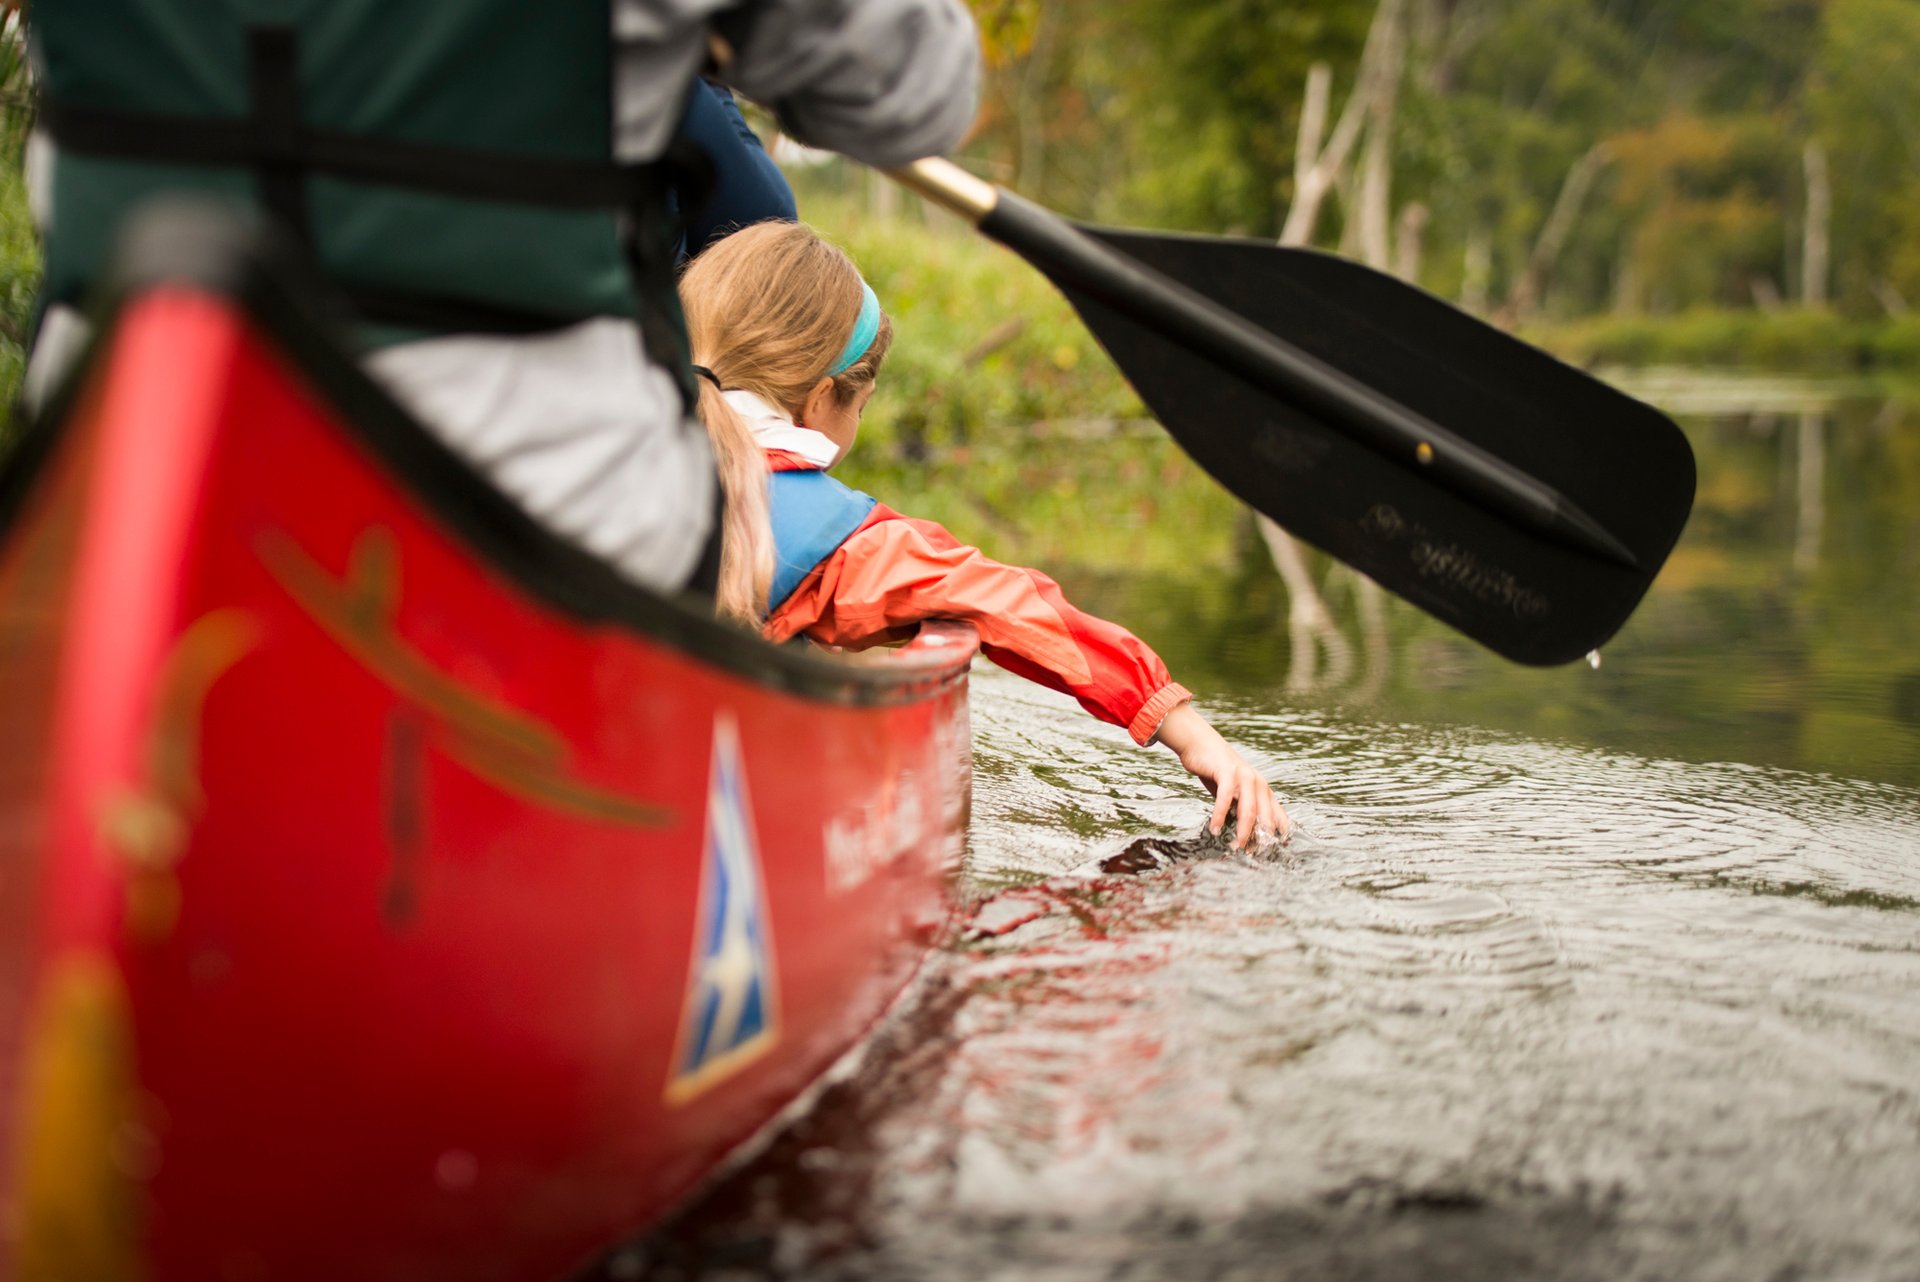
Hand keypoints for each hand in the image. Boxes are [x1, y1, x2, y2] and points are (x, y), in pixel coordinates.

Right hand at [1152, 702, 1289, 849]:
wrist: (1200, 744)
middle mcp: (1258, 782)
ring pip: (1249, 809)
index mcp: (1262, 788)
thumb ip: (1241, 808)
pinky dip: (1220, 815)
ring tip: (1235, 847)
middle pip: (1265, 816)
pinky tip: (1215, 829)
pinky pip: (1226, 798)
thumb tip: (1246, 836)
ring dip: (1243, 830)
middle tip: (1251, 855)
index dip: (1277, 834)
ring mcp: (1244, 775)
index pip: (1278, 815)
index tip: (1273, 851)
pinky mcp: (1227, 772)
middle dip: (1260, 838)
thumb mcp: (1234, 792)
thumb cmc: (1217, 771)